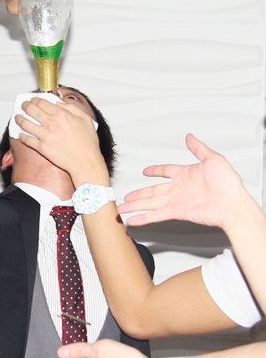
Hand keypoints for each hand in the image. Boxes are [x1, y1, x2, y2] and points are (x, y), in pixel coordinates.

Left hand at [16, 97, 107, 182]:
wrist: (85, 162)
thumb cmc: (87, 143)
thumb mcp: (86, 119)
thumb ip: (72, 108)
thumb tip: (59, 104)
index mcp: (62, 114)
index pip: (41, 102)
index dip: (35, 99)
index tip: (33, 100)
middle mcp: (51, 123)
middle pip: (31, 109)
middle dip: (25, 105)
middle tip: (23, 105)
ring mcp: (45, 136)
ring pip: (25, 123)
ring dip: (19, 119)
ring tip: (18, 117)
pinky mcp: (41, 148)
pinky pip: (26, 139)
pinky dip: (21, 135)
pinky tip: (21, 134)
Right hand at [117, 134, 246, 228]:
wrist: (232, 204)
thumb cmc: (228, 183)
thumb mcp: (214, 159)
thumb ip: (199, 148)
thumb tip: (190, 137)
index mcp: (186, 175)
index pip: (166, 171)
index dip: (156, 171)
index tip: (146, 171)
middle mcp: (179, 189)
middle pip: (152, 191)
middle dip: (138, 194)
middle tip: (126, 197)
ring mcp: (177, 201)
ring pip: (151, 203)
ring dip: (136, 205)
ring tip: (124, 207)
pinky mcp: (178, 212)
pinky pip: (157, 215)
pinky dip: (145, 218)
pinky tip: (134, 220)